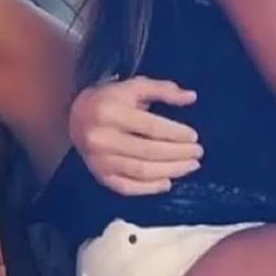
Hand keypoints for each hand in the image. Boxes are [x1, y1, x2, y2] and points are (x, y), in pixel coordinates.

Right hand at [69, 76, 203, 194]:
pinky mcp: (99, 175)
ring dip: (170, 171)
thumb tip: (191, 97)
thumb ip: (164, 90)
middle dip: (178, 154)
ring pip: (140, 171)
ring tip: (191, 166)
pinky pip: (125, 187)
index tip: (194, 136)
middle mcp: (102, 138)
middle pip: (148, 151)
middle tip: (198, 153)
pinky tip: (167, 183)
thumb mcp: (136, 87)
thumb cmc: (112, 99)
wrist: (77, 115)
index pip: (150, 127)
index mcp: (111, 112)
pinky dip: (148, 188)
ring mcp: (99, 160)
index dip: (175, 133)